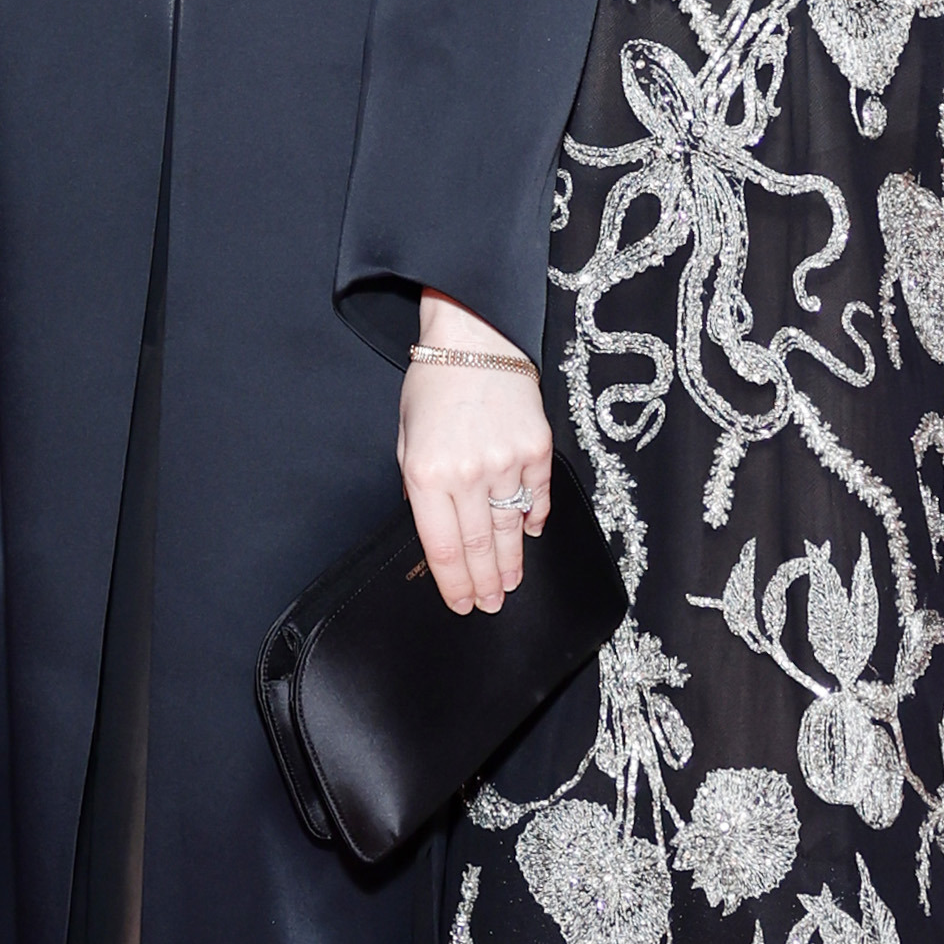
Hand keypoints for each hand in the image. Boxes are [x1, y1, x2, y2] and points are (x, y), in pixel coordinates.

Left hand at [399, 294, 550, 618]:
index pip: (441, 547)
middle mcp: (467, 473)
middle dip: (484, 583)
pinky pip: (537, 496)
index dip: (453, 583)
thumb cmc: (432, 386)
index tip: (461, 605)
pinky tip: (529, 537)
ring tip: (510, 585)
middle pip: (478, 546)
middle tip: (490, 606)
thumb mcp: (406, 437)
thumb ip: (420, 487)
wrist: (474, 337)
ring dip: (511, 562)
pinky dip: (533, 520)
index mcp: (425, 473)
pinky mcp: (537, 447)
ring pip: (511, 529)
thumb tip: (443, 533)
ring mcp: (506, 461)